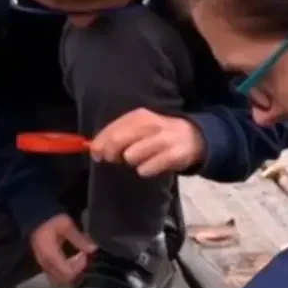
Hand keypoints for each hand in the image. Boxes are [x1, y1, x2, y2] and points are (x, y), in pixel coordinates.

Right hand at [29, 214, 95, 285]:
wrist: (35, 220)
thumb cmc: (50, 220)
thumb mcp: (66, 224)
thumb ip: (78, 238)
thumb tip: (93, 249)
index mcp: (49, 253)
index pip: (67, 272)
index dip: (79, 266)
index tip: (84, 254)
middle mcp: (44, 262)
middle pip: (63, 278)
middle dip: (76, 270)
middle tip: (81, 257)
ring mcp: (42, 265)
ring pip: (59, 279)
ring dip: (70, 271)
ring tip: (76, 258)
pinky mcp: (43, 264)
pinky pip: (55, 275)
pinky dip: (64, 271)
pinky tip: (69, 259)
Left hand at [90, 108, 204, 176]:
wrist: (192, 138)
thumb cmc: (157, 135)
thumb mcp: (138, 128)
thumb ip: (116, 135)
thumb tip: (94, 149)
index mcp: (139, 116)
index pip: (111, 130)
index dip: (99, 144)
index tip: (97, 155)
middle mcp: (151, 124)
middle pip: (117, 142)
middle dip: (111, 154)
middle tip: (115, 159)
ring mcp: (163, 139)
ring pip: (131, 156)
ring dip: (132, 162)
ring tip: (141, 160)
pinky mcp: (173, 155)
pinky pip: (146, 169)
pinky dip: (146, 170)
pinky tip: (153, 166)